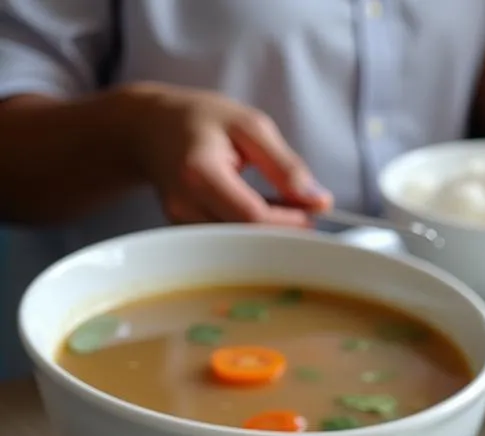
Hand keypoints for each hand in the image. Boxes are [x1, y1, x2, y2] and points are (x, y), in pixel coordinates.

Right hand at [119, 83, 331, 225]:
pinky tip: (263, 213)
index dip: (289, 221)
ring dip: (270, 234)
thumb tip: (318, 201)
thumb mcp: (249, 126)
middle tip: (307, 213)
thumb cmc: (200, 120)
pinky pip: (230, 244)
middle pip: (247, 238)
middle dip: (284, 231)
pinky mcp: (186, 234)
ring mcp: (182, 224)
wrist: (147, 129)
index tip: (313, 211)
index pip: (253, 215)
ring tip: (283, 206)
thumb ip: (285, 164)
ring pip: (240, 246)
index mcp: (199, 172)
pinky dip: (253, 233)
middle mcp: (185, 205)